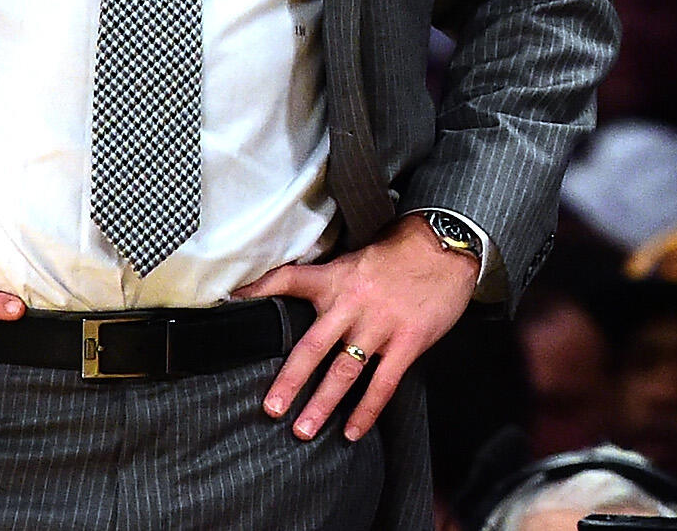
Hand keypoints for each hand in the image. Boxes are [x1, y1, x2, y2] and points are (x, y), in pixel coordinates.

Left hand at [237, 216, 476, 442]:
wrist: (446, 245)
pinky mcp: (409, 341)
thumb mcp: (358, 259)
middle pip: (313, 346)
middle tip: (271, 409)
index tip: (230, 305)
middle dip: (290, 380)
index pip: (290, 280)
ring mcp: (382, 324)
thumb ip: (333, 284)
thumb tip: (304, 305)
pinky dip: (367, 410)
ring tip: (304, 431)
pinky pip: (383, 383)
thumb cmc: (400, 254)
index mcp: (337, 279)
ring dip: (324, 404)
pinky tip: (352, 431)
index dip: (259, 290)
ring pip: (346, 370)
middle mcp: (353, 304)